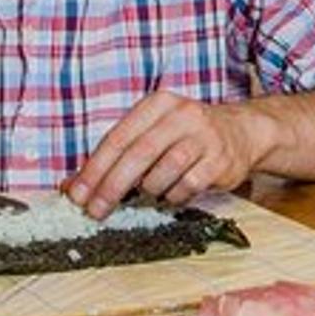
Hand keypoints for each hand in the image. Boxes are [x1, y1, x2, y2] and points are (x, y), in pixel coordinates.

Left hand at [63, 91, 264, 217]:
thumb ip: (116, 156)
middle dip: (112, 187)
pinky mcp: (220, 159)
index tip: (76, 195)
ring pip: (162, 172)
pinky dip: (173, 196)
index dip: (94, 169)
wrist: (242, 132)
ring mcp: (204, 136)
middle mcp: (181, 115)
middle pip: (138, 155)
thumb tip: (72, 186)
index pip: (117, 138)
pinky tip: (173, 193)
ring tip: (149, 192)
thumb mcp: (152, 133)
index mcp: (157, 104)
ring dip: (149, 190)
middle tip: (95, 210)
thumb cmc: (186, 136)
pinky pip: (186, 187)